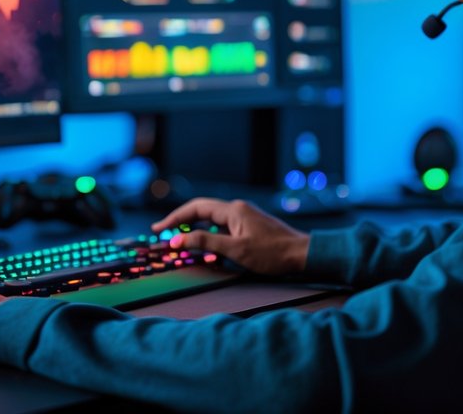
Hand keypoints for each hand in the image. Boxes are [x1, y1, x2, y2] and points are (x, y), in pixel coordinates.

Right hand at [151, 197, 309, 276]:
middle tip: (163, 232)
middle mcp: (237, 209)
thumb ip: (206, 243)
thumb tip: (179, 239)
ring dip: (194, 228)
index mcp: (233, 210)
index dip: (175, 218)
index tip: (160, 229)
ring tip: (179, 240)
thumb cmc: (272, 253)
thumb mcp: (236, 250)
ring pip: (212, 219)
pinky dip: (209, 234)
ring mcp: (244, 216)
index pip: (196, 208)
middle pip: (202, 211)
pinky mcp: (249, 226)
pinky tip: (205, 245)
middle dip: (181, 221)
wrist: (302, 254)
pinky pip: (222, 226)